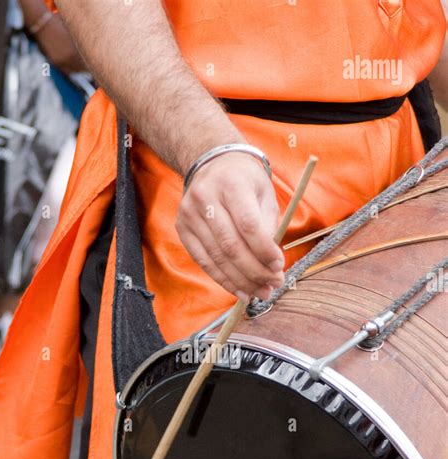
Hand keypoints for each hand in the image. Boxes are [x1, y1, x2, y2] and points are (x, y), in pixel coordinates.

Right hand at [176, 152, 284, 300]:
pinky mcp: (182, 229)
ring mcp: (189, 214)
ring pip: (217, 258)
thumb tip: (271, 266)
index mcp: (231, 183)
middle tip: (273, 286)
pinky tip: (240, 290)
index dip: (264, 250)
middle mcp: (205, 197)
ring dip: (241, 281)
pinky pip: (204, 262)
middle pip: (231, 245)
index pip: (248, 224)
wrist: (212, 163)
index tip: (279, 267)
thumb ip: (268, 226)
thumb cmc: (245, 181)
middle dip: (255, 271)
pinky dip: (223, 279)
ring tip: (260, 293)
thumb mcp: (264, 193)